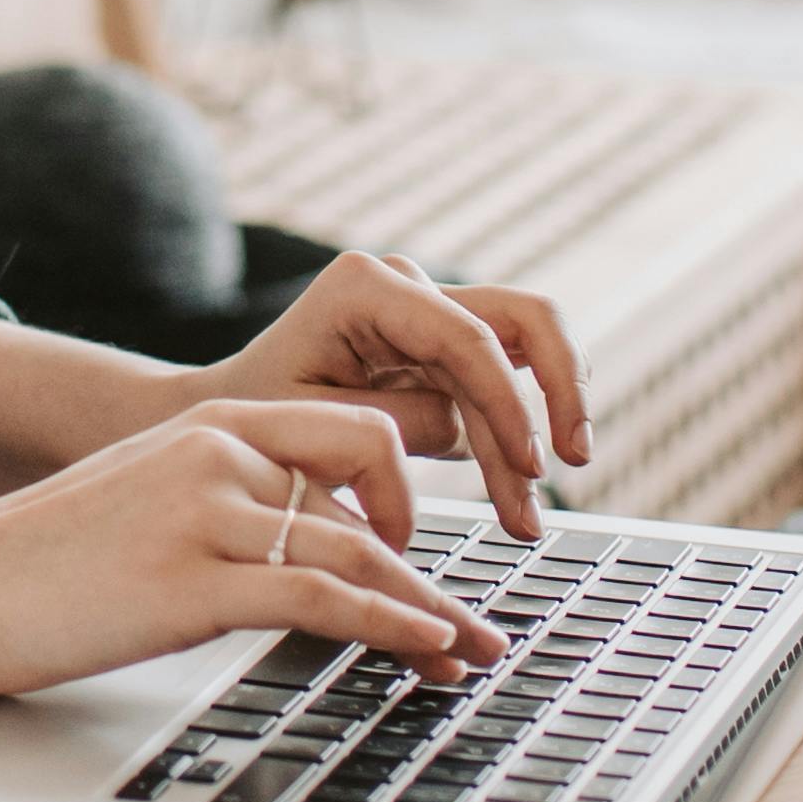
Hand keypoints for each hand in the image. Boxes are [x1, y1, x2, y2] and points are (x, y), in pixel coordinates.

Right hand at [0, 397, 510, 698]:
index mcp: (208, 423)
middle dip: (435, 554)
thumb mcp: (141, 507)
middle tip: (472, 620)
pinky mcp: (193, 581)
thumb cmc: (35, 564)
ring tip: (470, 658)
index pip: (347, 438)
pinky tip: (423, 655)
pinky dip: (390, 628)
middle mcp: (218, 452)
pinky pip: (323, 598)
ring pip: (361, 548)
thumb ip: (220, 513)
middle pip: (374, 475)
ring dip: (431, 612)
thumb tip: (299, 564)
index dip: (404, 500)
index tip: (428, 562)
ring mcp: (206, 513)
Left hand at [163, 250, 590, 539]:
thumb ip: (399, 423)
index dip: (511, 403)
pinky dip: (516, 436)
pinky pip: (505, 381)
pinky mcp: (443, 347)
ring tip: (528, 517)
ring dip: (540, 431)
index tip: (532, 465)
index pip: (469, 337)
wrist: (229, 417)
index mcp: (366, 286)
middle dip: (560, 390)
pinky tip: (519, 497)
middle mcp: (407, 284)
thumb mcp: (319, 425)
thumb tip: (476, 433)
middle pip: (524, 319)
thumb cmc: (257, 417)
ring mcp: (430, 310)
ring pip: (525, 355)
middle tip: (572, 461)